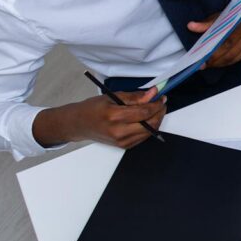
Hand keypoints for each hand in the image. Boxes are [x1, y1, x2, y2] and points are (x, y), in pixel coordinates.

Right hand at [33, 89, 165, 148]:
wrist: (79, 124)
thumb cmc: (93, 108)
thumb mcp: (112, 96)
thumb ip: (135, 97)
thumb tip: (153, 93)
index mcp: (114, 116)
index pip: (144, 112)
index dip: (157, 104)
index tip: (162, 98)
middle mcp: (118, 131)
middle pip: (150, 124)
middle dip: (160, 112)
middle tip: (161, 103)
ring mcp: (121, 141)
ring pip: (150, 132)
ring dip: (156, 120)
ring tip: (155, 109)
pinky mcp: (123, 146)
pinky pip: (143, 137)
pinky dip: (149, 128)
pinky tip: (146, 119)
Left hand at [187, 0, 240, 67]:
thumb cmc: (236, 11)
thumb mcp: (221, 14)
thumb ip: (207, 22)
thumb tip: (191, 26)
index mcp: (240, 24)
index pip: (225, 43)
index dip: (212, 53)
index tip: (200, 59)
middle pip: (229, 53)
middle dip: (213, 61)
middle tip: (202, 65)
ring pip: (233, 58)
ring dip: (219, 63)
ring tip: (208, 64)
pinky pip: (237, 59)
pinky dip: (226, 62)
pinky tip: (218, 62)